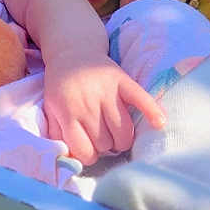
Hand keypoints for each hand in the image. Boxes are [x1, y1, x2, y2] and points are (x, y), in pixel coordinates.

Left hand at [42, 53, 165, 166]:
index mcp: (67, 111)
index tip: (89, 149)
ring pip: (123, 132)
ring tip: (116, 135)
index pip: (84, 151)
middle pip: (105, 144)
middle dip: (104, 145)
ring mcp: (106, 91)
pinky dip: (152, 112)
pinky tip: (159, 123)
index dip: (88, 155)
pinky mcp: (122, 80)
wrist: (73, 51)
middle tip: (101, 136)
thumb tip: (70, 158)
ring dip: (121, 140)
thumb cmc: (61, 86)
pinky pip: (141, 98)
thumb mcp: (50, 109)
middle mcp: (87, 103)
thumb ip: (56, 134)